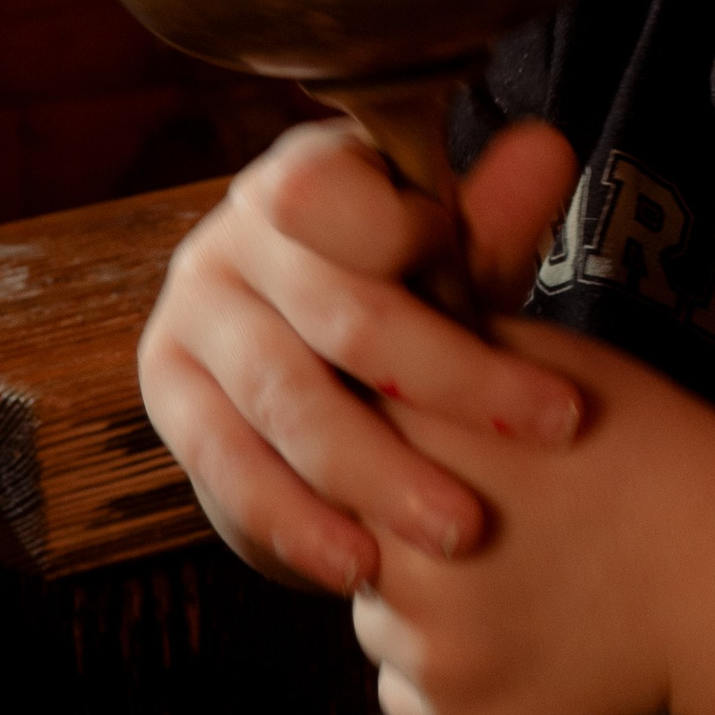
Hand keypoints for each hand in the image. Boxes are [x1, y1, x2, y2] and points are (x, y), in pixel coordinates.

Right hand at [138, 116, 589, 589]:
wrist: (322, 352)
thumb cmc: (407, 287)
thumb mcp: (455, 253)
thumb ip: (493, 217)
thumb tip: (546, 148)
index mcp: (309, 172)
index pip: (349, 200)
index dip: (429, 251)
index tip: (506, 301)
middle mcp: (233, 233)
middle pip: (342, 315)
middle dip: (450, 387)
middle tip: (546, 436)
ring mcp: (192, 311)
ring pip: (288, 402)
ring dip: (376, 475)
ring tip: (458, 532)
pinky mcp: (168, 391)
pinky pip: (229, 465)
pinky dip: (297, 522)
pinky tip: (360, 566)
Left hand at [353, 325, 714, 714]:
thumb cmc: (654, 453)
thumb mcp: (553, 367)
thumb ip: (450, 359)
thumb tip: (368, 347)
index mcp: (426, 456)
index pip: (346, 432)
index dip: (390, 436)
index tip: (433, 443)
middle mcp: (409, 561)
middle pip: (343, 532)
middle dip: (391, 520)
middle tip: (474, 515)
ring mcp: (434, 655)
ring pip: (371, 617)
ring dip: (411, 599)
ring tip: (501, 578)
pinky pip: (405, 694)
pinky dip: (441, 672)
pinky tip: (508, 638)